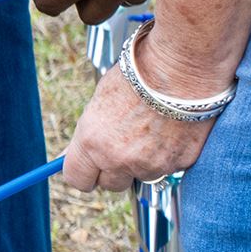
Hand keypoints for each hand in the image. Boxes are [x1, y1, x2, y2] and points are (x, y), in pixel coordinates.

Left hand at [61, 57, 216, 191]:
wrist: (181, 67)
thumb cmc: (139, 76)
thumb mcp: (100, 102)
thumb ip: (89, 135)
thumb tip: (69, 155)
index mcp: (92, 142)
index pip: (77, 179)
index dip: (85, 174)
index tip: (90, 169)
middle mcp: (119, 159)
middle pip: (111, 184)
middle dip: (115, 170)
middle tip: (124, 146)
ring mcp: (152, 165)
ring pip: (143, 176)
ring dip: (145, 162)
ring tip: (153, 130)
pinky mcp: (180, 163)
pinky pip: (170, 168)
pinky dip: (170, 155)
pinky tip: (173, 129)